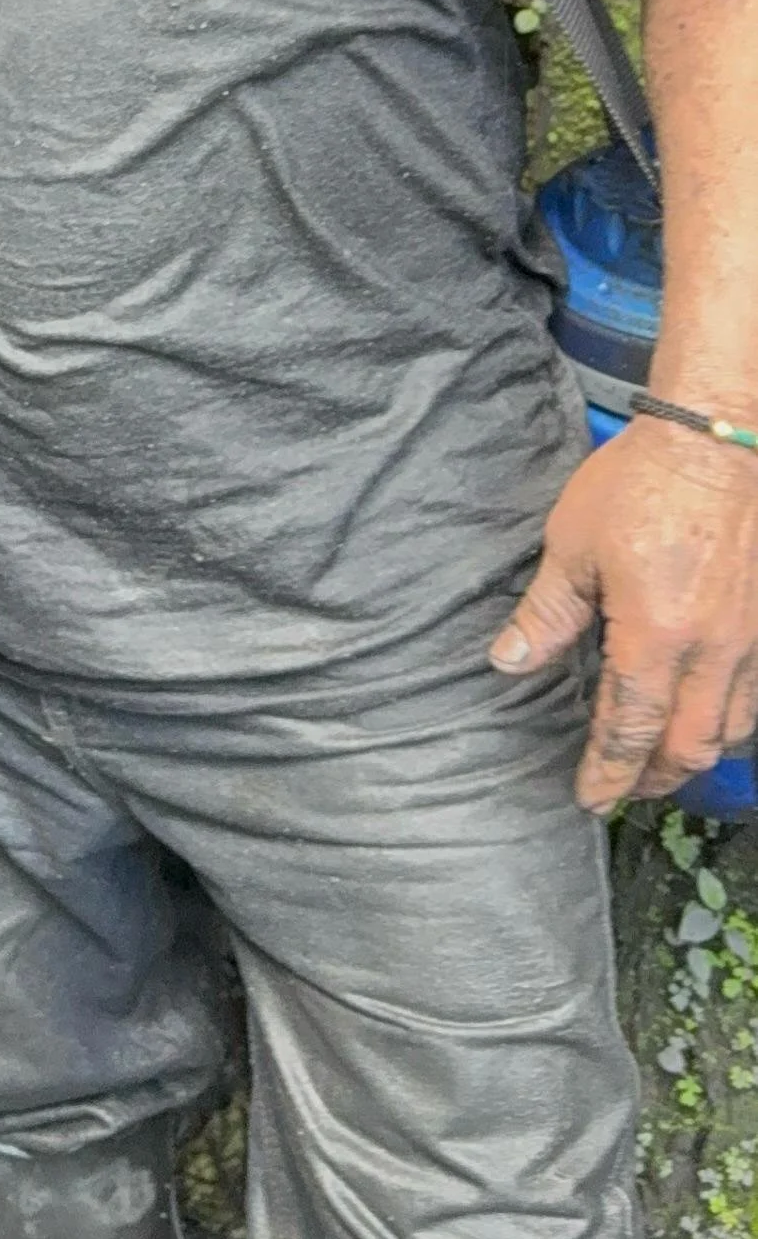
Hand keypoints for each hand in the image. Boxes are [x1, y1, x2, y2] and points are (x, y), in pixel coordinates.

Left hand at [491, 418, 757, 810]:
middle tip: (625, 787)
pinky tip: (711, 714)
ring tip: (665, 760)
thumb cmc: (640, 484)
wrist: (717, 440)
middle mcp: (713, 653)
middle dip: (654, 776)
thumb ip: (545, 615)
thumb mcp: (574, 545)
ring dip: (696, 755)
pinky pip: (757, 694)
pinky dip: (733, 721)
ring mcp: (750, 640)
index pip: (631, 730)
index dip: (609, 772)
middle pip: (690, 747)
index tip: (591, 798)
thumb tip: (506, 663)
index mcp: (656, 639)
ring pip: (733, 730)